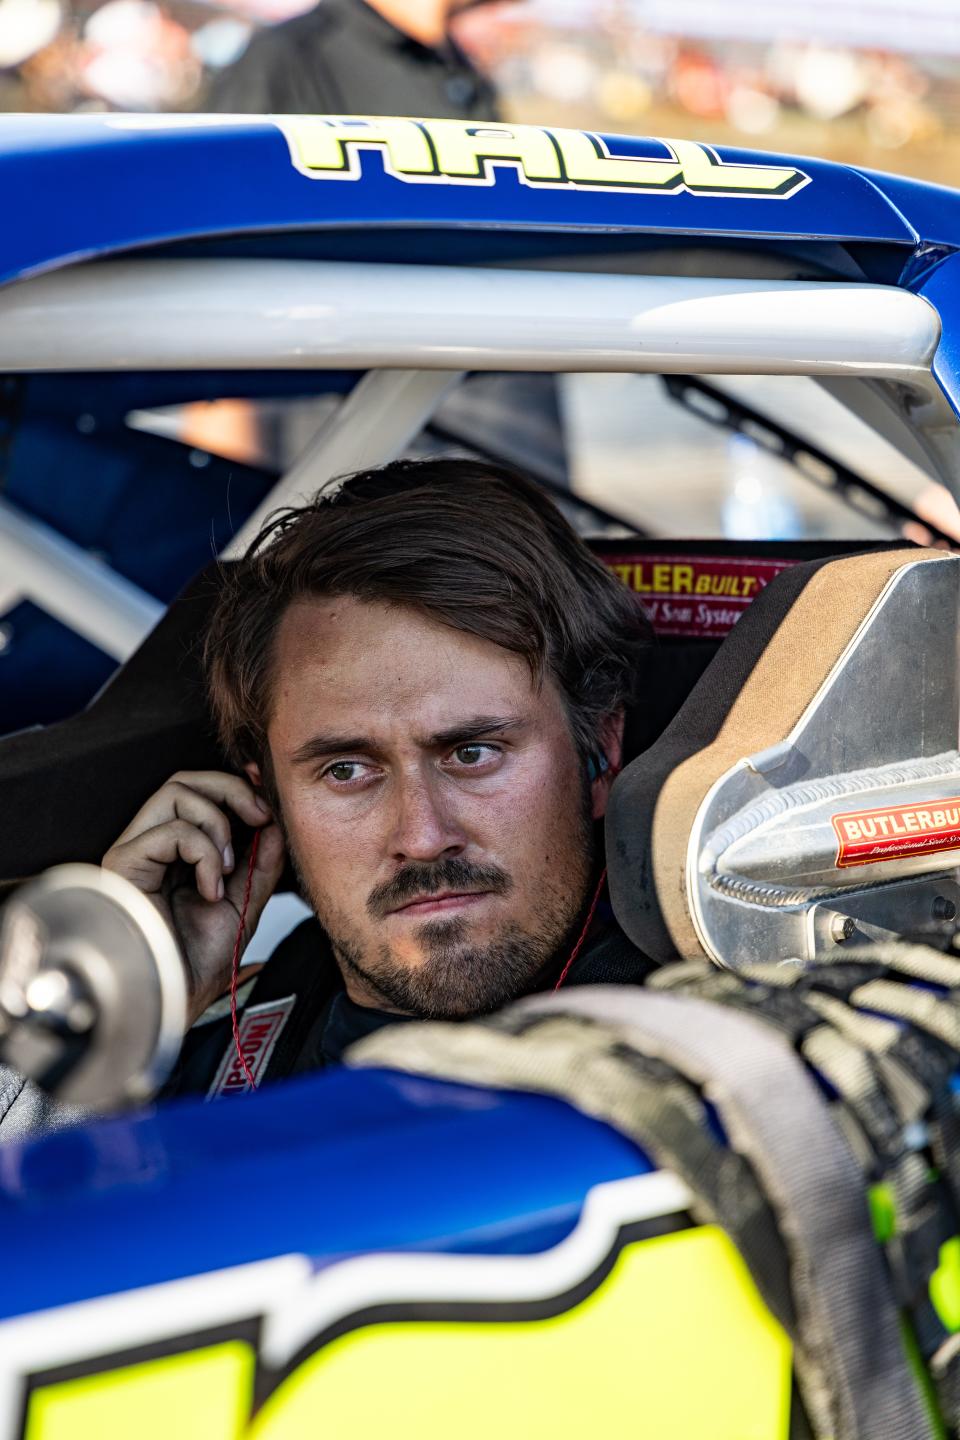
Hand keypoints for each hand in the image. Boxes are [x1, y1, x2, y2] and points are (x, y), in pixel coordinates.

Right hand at [102, 771, 285, 1025]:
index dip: (236, 788)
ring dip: (218, 825)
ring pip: (177, 792)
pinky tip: (208, 890)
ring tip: (229, 868)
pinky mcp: (123, 863)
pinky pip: (171, 830)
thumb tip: (275, 822)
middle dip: (231, 790)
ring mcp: (134, 852)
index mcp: (176, 854)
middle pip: (185, 780)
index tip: (267, 800)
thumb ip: (260, 862)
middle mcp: (150, 846)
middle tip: (260, 816)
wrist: (171, 1000)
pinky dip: (204, 854)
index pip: (200, 795)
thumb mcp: (244, 904)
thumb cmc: (196, 963)